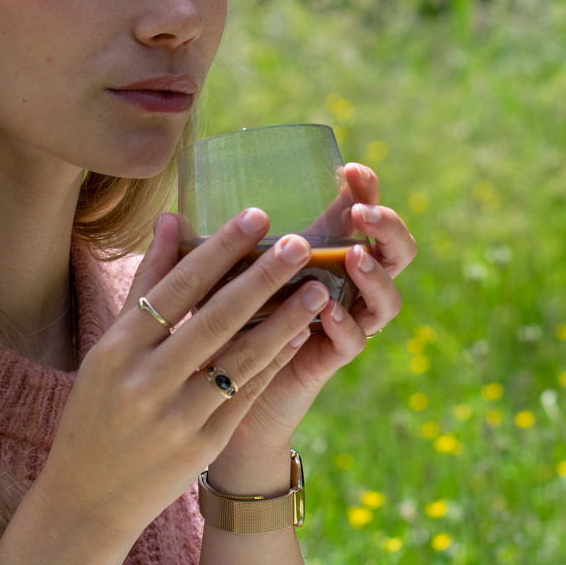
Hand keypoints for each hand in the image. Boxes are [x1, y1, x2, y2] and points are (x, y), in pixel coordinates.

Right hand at [37, 209, 339, 541]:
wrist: (86, 498)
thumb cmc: (99, 408)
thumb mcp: (111, 346)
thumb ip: (148, 282)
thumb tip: (173, 218)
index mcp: (119, 349)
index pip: (178, 288)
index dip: (220, 250)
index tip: (256, 217)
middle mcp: (146, 381)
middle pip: (213, 319)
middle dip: (261, 278)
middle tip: (299, 243)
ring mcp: (176, 418)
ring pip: (239, 359)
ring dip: (283, 321)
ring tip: (318, 287)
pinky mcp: (203, 446)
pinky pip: (246, 395)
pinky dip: (274, 362)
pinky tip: (301, 334)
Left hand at [216, 163, 417, 457]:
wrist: (220, 395)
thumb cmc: (220, 325)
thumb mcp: (214, 278)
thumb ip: (204, 251)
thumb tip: (169, 215)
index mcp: (325, 252)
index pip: (363, 212)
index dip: (367, 189)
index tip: (352, 168)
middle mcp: (344, 285)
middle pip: (396, 252)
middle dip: (388, 227)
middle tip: (365, 212)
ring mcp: (343, 321)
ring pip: (388, 298)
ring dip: (374, 274)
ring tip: (354, 256)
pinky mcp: (330, 359)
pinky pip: (355, 340)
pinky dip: (344, 322)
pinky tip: (326, 308)